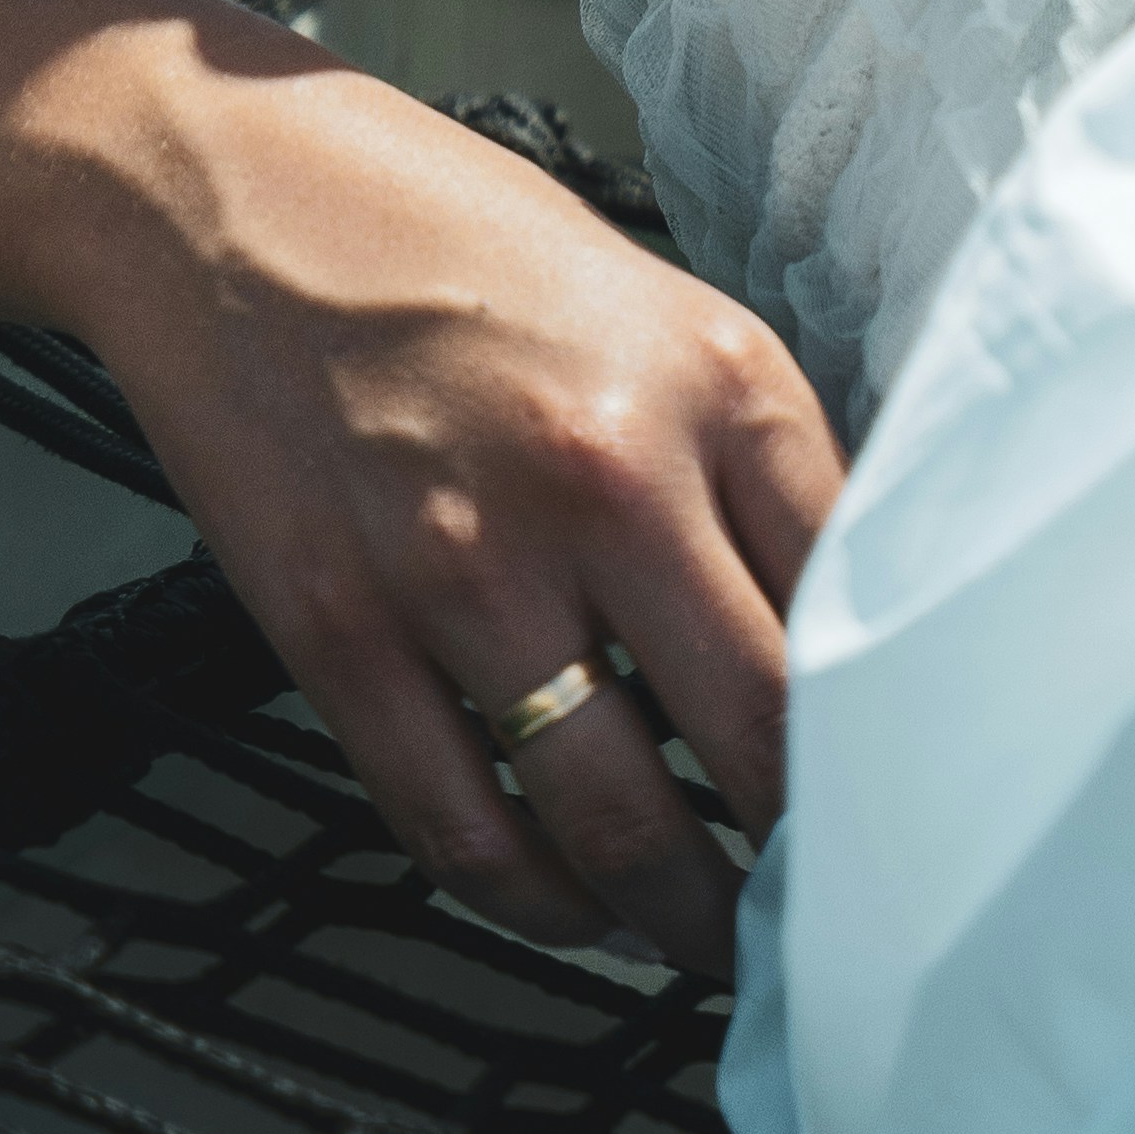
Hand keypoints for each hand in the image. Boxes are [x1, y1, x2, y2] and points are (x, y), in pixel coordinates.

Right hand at [62, 58, 843, 979]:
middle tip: (826, 910)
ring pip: (615, 820)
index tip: (904, 795)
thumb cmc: (455, 243)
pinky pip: (461, 828)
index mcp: (711, 381)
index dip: (894, 728)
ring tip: (707, 937)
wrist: (230, 196)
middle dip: (804, 857)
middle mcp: (604, 474)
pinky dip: (531, 901)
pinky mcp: (341, 634)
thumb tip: (845, 621)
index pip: (855, 601)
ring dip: (678, 915)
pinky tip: (568, 904)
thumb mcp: (658, 309)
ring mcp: (464, 564)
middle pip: (755, 735)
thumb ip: (752, 458)